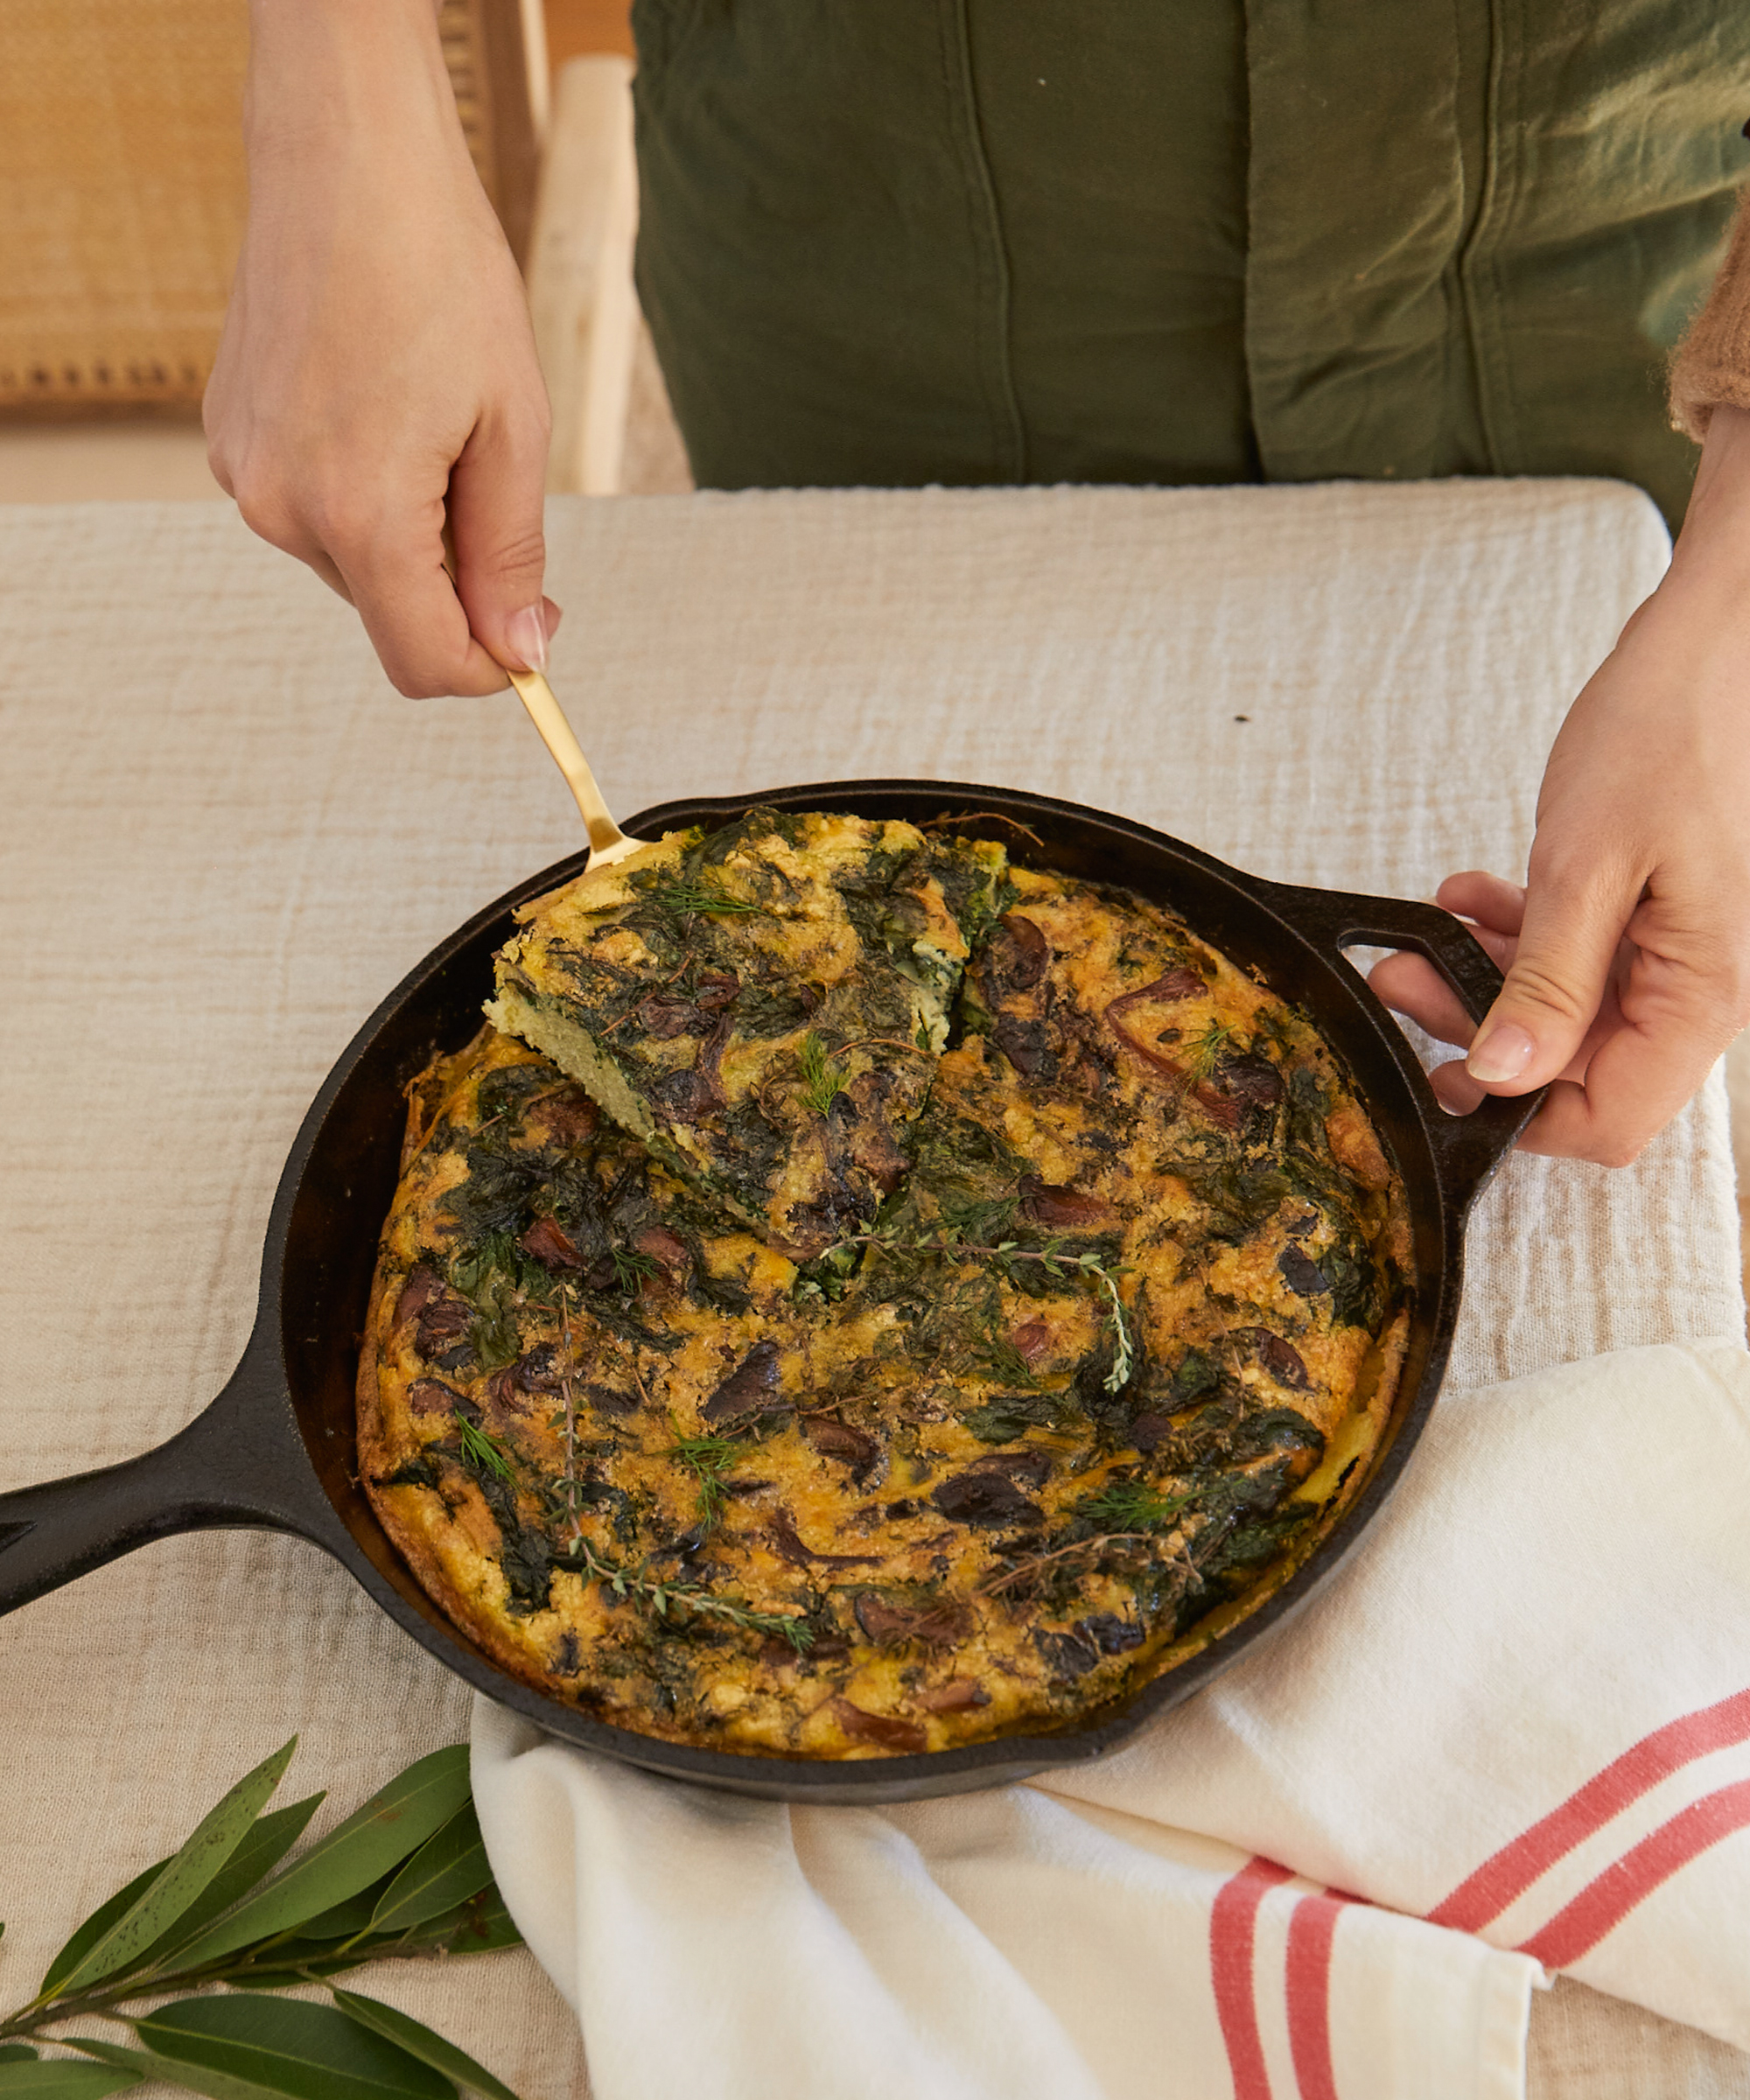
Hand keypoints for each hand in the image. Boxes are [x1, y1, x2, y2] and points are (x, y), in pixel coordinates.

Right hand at [205, 0, 556, 696]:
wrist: (346, 156)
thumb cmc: (439, 271)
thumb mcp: (512, 425)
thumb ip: (510, 555)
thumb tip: (519, 651)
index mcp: (361, 516)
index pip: (424, 663)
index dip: (488, 668)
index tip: (531, 636)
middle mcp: (284, 510)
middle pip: (391, 612)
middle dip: (453, 581)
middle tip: (492, 477)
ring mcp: (246, 476)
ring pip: (353, 562)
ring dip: (408, 528)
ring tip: (431, 418)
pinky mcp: (229, 441)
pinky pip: (314, 507)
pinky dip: (363, 487)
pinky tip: (383, 401)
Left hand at [1370, 404, 1749, 1165]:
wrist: (1705, 649)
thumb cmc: (1668, 733)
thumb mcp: (1587, 866)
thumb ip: (1547, 981)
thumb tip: (1504, 1074)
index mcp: (1702, 992)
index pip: (1612, 1119)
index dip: (1522, 1116)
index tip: (1445, 1075)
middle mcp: (1693, 986)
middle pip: (1578, 1069)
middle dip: (1481, 1036)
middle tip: (1403, 985)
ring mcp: (1668, 954)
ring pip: (1562, 1014)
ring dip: (1482, 982)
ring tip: (1420, 939)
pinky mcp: (1641, 919)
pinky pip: (1569, 961)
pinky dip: (1512, 939)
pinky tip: (1469, 900)